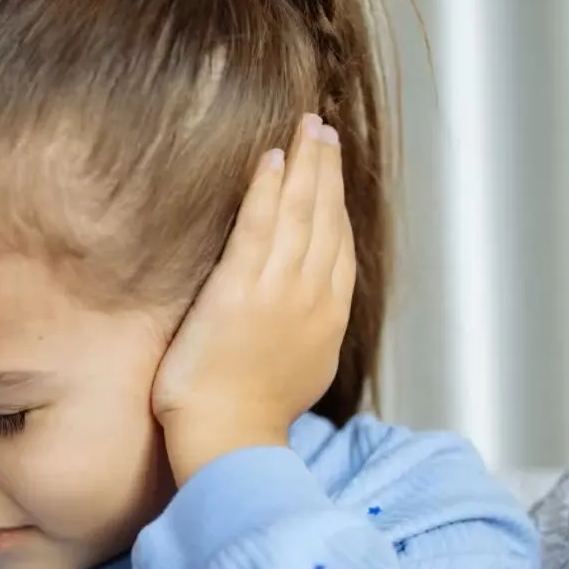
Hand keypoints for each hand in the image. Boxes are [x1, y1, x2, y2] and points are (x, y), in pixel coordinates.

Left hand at [151, 113, 354, 485]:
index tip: (333, 170)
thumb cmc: (248, 418)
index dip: (337, 201)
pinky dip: (269, 188)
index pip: (339, 244)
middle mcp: (313, 296)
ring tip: (305, 127)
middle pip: (326, 218)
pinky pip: (260, 225)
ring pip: (301, 212)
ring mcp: (279, 290)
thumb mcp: (299, 373)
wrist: (229, 440)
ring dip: (304, 164)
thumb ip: (305, 335)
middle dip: (326, 169)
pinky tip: (272, 157)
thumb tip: (302, 324)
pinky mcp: (240, 289)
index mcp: (329, 316)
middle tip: (322, 129)